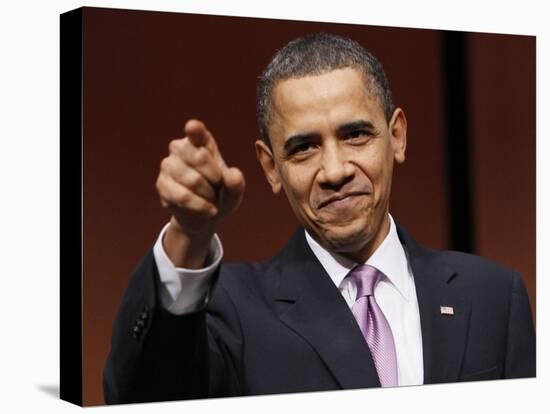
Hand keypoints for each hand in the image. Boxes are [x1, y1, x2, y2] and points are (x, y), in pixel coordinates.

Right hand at [156, 119, 244, 266]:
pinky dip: (199, 206)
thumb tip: (234, 175)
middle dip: (215, 179)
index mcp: (201, 140)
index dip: (195, 129)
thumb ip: (236, 183)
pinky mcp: (161, 184)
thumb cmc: (221, 195)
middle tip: (218, 187)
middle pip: (200, 158)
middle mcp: (180, 147)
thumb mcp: (234, 191)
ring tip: (211, 199)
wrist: (204, 216)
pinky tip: (206, 210)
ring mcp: (168, 164)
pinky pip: (182, 196)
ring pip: (192, 180)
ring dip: (208, 196)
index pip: (196, 131)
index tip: (193, 127)